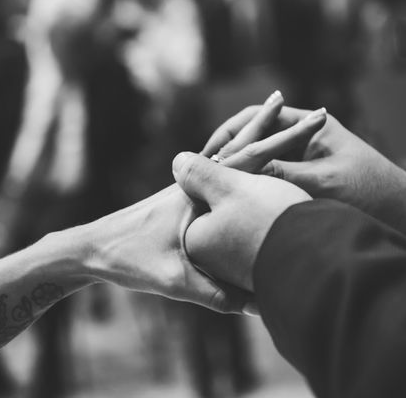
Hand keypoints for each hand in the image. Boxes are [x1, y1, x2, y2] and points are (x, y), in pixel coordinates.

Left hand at [77, 92, 326, 312]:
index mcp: (199, 191)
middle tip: (292, 100)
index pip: (252, 157)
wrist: (88, 249)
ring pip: (227, 156)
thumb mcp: (173, 280)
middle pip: (240, 145)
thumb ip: (214, 292)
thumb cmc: (128, 260)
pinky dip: (235, 160)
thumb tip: (256, 304)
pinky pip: (216, 172)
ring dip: (252, 138)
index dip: (286, 138)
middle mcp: (194, 182)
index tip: (317, 117)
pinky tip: (239, 164)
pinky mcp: (181, 199)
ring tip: (272, 121)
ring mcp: (187, 188)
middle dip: (269, 125)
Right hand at [204, 106, 405, 239]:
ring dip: (237, 171)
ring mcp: (304, 158)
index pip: (257, 117)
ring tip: (212, 189)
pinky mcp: (306, 178)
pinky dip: (252, 185)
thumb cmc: (371, 192)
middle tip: (201, 174)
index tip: (208, 157)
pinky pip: (270, 177)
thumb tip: (237, 172)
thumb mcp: (323, 181)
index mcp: (310, 124)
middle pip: (254, 136)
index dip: (228, 134)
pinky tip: (236, 202)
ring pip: (260, 158)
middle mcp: (304, 136)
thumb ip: (281, 173)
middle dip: (227, 153)